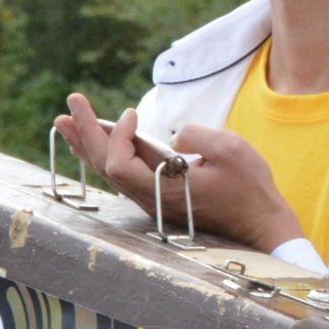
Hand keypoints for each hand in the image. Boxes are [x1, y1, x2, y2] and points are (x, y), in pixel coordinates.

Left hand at [53, 95, 304, 253]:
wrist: (263, 225)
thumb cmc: (251, 189)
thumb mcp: (231, 150)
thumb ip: (196, 135)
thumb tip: (173, 137)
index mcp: (165, 192)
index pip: (119, 164)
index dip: (116, 136)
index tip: (132, 114)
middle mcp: (152, 200)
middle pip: (105, 167)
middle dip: (86, 132)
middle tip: (71, 103)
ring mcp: (154, 201)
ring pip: (110, 173)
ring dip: (87, 144)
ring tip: (66, 122)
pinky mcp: (160, 198)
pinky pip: (123, 175)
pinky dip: (106, 154)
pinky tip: (96, 142)